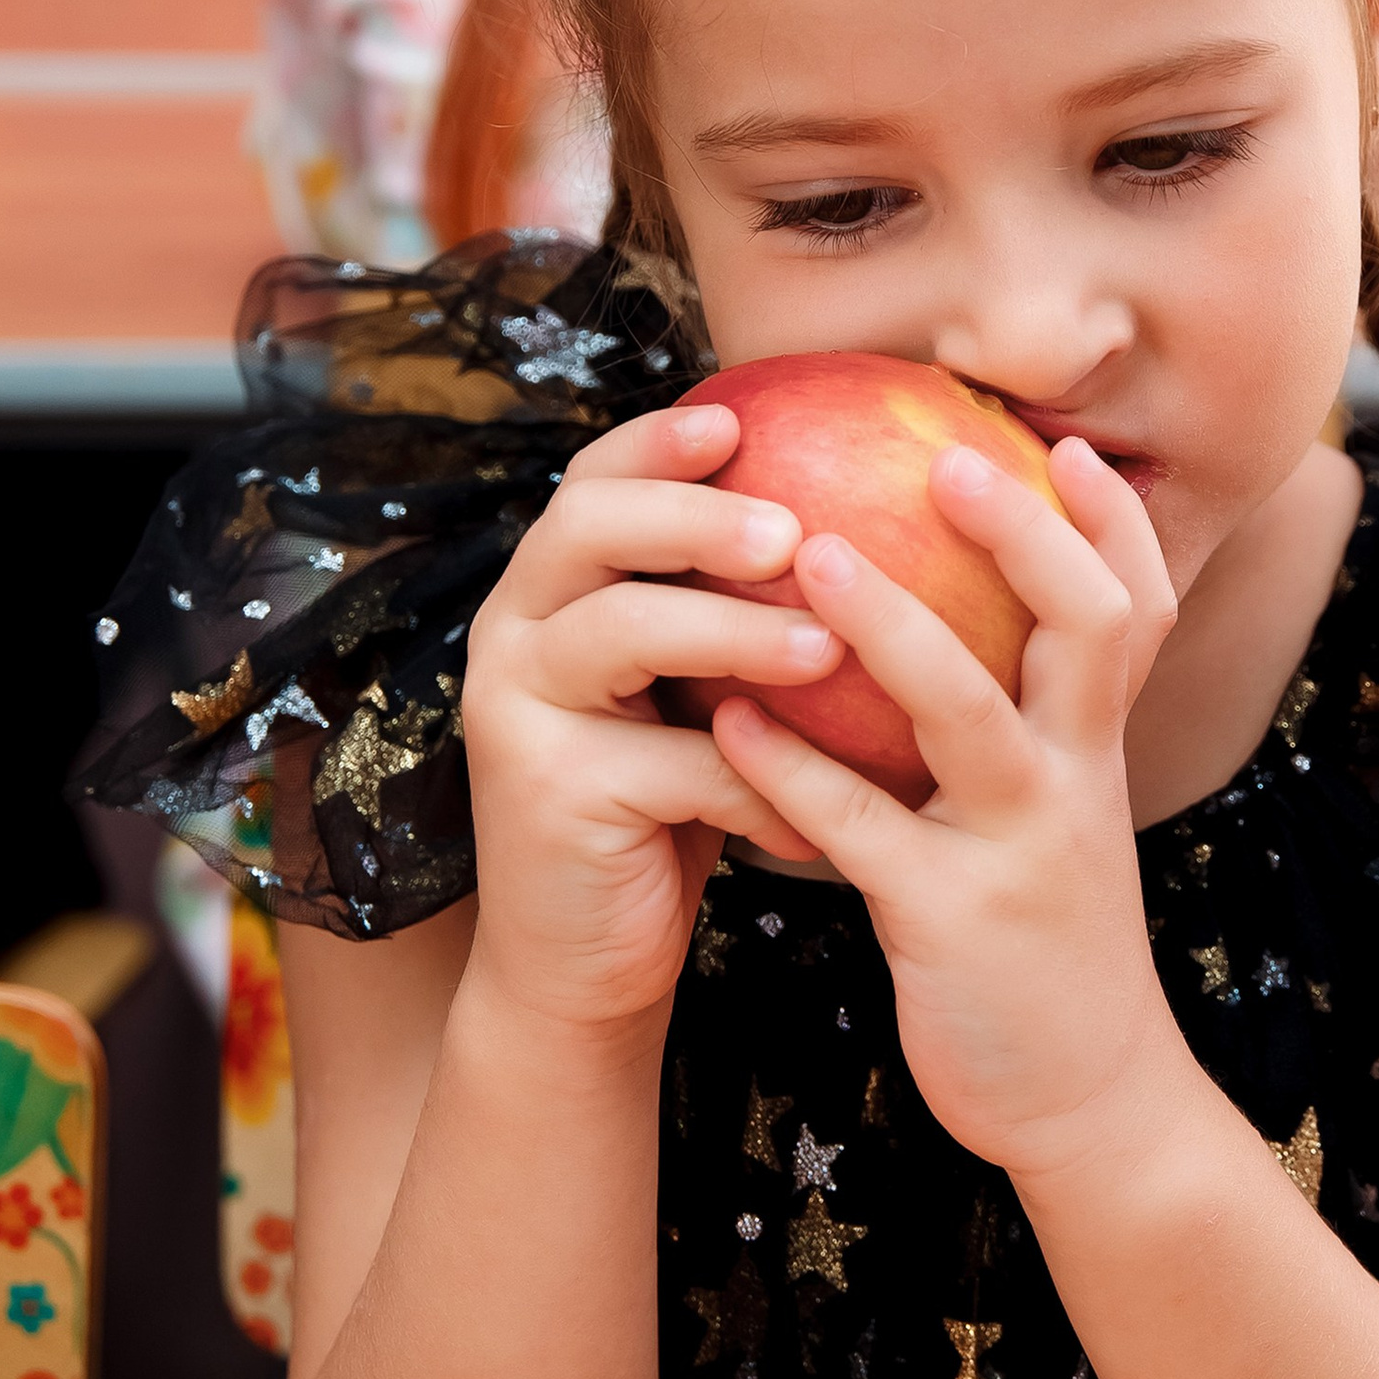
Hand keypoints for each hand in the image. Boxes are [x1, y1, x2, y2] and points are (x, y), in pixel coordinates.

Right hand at [458, 400, 843, 1039]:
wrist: (592, 960)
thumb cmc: (670, 806)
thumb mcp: (700, 693)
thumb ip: (734, 610)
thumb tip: (864, 515)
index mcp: (552, 590)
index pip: (591, 481)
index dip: (657, 443)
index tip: (739, 419)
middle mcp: (513, 631)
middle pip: (585, 527)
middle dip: (692, 515)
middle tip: (792, 529)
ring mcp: (515, 709)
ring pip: (621, 630)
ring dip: (732, 631)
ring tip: (827, 648)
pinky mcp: (543, 793)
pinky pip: (667, 765)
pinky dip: (755, 781)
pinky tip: (819, 811)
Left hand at [706, 438, 1191, 1186]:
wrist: (1088, 1104)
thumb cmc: (1046, 947)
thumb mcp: (1058, 824)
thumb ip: (1024, 733)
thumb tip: (955, 630)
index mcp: (1098, 751)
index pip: (1136, 609)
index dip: (1109, 524)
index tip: (1060, 442)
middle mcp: (1076, 781)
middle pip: (1088, 627)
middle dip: (1025, 536)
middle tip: (946, 457)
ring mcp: (1019, 849)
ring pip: (967, 710)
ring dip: (888, 621)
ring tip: (807, 553)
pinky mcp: (950, 920)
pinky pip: (861, 828)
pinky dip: (792, 767)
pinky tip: (724, 720)